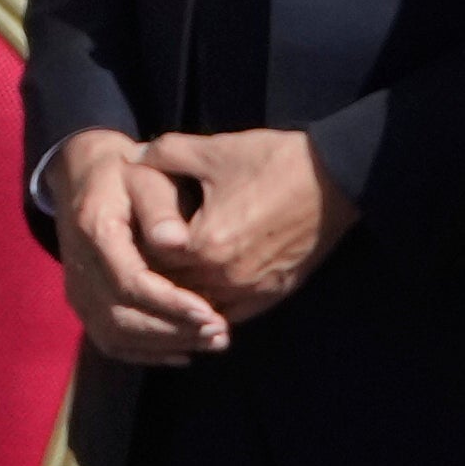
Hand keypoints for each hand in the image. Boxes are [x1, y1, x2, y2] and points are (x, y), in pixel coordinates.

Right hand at [47, 129, 228, 364]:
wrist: (84, 179)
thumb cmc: (127, 176)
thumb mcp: (147, 175)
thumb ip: (161, 207)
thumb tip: (176, 242)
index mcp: (95, 234)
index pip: (130, 283)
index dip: (170, 303)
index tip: (210, 312)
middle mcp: (79, 269)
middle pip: (123, 318)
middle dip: (174, 331)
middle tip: (220, 333)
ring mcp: (77, 291)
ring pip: (117, 335)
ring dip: (165, 345)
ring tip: (211, 342)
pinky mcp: (84, 304)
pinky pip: (110, 341)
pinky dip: (146, 353)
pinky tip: (182, 353)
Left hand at [135, 128, 358, 325]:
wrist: (336, 178)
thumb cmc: (275, 161)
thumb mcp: (215, 150)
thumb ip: (165, 154)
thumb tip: (131, 157)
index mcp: (203, 245)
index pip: (148, 261)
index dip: (134, 249)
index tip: (128, 238)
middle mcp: (224, 278)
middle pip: (170, 289)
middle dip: (154, 275)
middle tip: (140, 262)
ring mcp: (251, 291)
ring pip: (198, 308)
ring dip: (182, 296)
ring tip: (169, 279)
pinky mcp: (273, 296)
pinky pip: (231, 314)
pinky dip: (212, 307)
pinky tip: (202, 295)